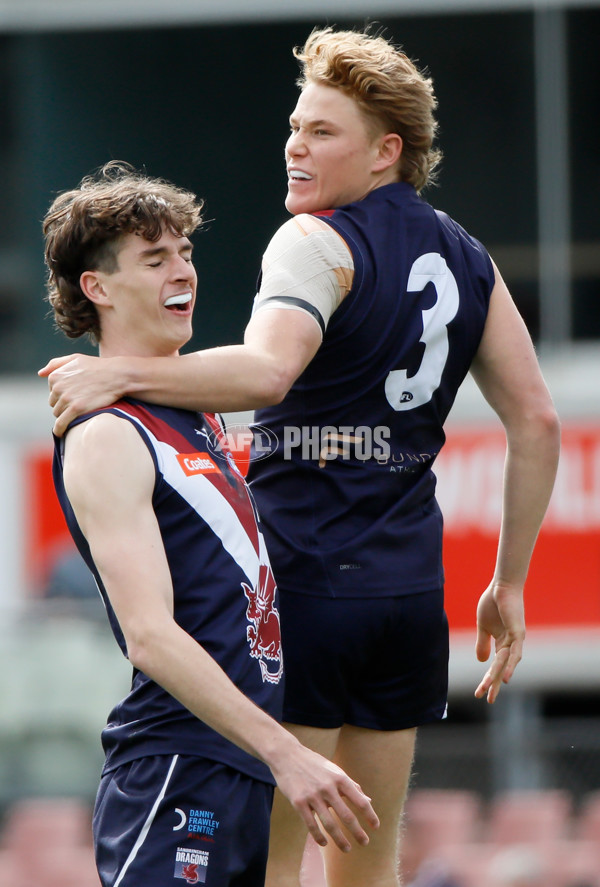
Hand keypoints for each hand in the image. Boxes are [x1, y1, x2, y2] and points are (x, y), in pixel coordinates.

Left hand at [38, 354, 122, 435]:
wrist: (117, 375)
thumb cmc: (97, 367)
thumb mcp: (75, 359)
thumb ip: (56, 364)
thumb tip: (40, 374)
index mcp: (56, 376)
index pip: (52, 392)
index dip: (62, 395)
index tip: (74, 395)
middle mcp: (58, 387)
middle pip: (54, 403)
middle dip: (63, 405)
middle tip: (77, 404)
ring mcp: (67, 398)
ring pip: (58, 413)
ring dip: (64, 415)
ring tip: (77, 414)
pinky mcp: (77, 409)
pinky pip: (62, 423)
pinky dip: (59, 429)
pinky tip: (60, 433)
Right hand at [271, 743, 378, 852]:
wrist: (287, 756)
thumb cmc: (314, 764)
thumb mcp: (335, 770)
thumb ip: (351, 786)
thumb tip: (368, 801)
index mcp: (340, 778)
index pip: (360, 801)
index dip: (370, 816)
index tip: (375, 827)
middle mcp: (328, 787)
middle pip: (347, 816)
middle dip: (358, 832)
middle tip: (365, 843)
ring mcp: (313, 796)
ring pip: (329, 824)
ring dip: (340, 840)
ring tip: (347, 848)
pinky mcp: (299, 802)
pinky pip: (311, 824)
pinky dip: (319, 836)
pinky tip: (324, 842)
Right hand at [474, 581, 524, 703]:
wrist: (501, 586)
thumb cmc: (492, 603)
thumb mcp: (483, 627)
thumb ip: (482, 643)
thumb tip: (481, 662)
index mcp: (501, 643)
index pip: (493, 666)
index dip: (486, 680)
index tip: (479, 694)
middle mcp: (510, 645)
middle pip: (500, 669)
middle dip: (492, 684)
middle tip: (486, 699)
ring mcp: (515, 640)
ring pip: (505, 663)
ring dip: (497, 677)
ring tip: (492, 692)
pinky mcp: (518, 634)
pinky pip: (514, 653)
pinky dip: (510, 665)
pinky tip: (505, 677)